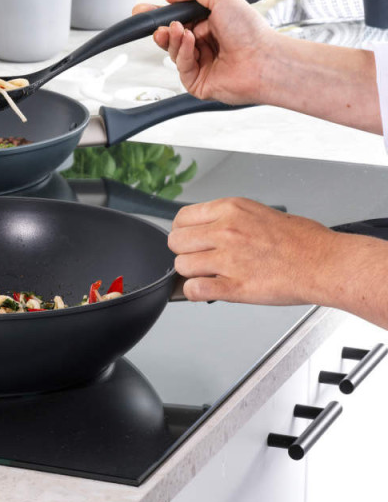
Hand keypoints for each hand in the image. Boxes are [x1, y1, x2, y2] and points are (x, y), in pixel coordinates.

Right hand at [133, 0, 276, 105]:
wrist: (262, 59)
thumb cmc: (251, 31)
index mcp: (210, 23)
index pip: (178, 18)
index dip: (160, 16)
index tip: (142, 12)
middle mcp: (205, 44)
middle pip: (172, 37)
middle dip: (162, 30)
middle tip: (158, 26)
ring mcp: (200, 64)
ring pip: (174, 51)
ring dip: (174, 39)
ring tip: (180, 29)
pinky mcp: (197, 82)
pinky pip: (181, 66)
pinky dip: (184, 52)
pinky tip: (192, 43)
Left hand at [168, 197, 335, 304]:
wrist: (325, 263)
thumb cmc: (303, 240)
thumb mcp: (259, 212)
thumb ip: (229, 219)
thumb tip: (206, 230)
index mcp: (231, 209)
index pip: (182, 217)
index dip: (183, 231)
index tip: (189, 239)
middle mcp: (226, 231)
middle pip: (176, 242)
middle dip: (184, 252)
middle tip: (198, 258)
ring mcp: (228, 259)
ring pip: (182, 266)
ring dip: (191, 273)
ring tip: (208, 274)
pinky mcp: (234, 285)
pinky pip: (194, 289)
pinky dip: (194, 292)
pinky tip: (206, 290)